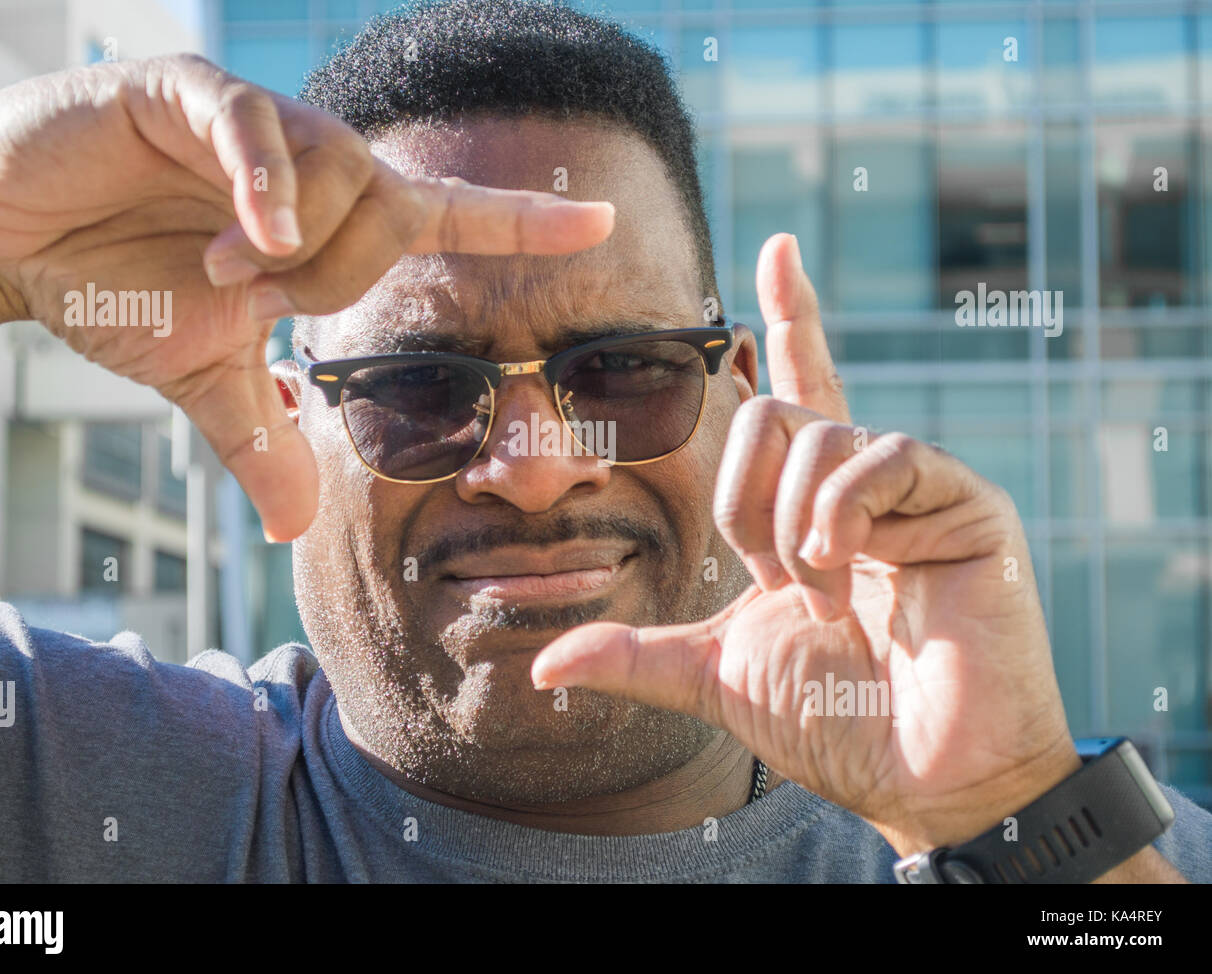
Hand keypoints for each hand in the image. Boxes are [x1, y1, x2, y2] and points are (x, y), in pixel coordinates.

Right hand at [0, 54, 613, 540]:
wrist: (6, 239)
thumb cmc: (113, 285)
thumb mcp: (203, 375)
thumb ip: (261, 436)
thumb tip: (296, 527)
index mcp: (329, 223)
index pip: (447, 216)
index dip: (523, 224)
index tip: (603, 225)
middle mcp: (310, 164)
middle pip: (392, 211)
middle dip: (336, 278)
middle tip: (256, 297)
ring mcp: (254, 123)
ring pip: (343, 172)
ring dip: (294, 245)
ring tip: (225, 269)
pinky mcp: (184, 93)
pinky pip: (255, 127)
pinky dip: (264, 187)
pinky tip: (250, 235)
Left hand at [532, 233, 1080, 854]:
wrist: (926, 778)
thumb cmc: (834, 722)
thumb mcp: (716, 676)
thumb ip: (636, 656)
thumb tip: (542, 666)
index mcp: (812, 508)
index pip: (797, 390)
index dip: (788, 318)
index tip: (775, 248)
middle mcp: (865, 484)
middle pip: (777, 411)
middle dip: (744, 496)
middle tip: (772, 575)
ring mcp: (920, 489)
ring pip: (821, 433)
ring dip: (796, 524)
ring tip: (819, 593)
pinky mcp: (968, 503)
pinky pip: (885, 454)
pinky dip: (844, 508)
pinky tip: (845, 561)